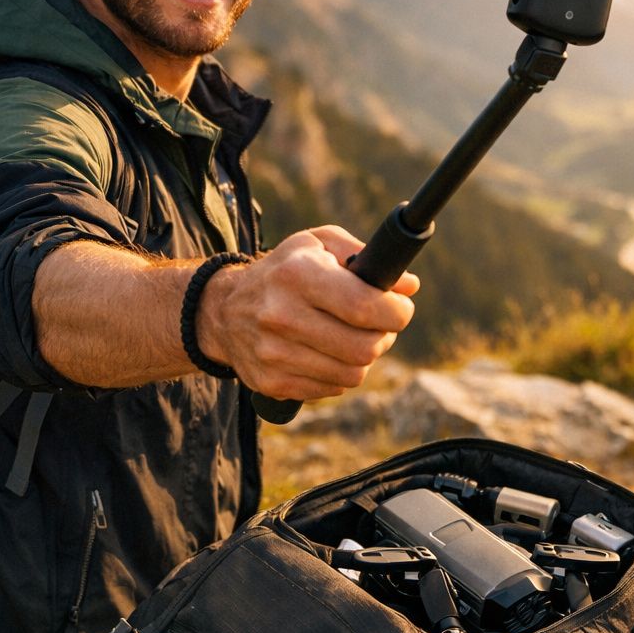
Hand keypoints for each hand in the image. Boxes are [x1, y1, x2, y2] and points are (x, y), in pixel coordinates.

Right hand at [199, 225, 417, 400]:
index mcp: (297, 275)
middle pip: (364, 347)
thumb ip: (364, 256)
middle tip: (381, 325)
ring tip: (355, 337)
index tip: (401, 307)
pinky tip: (329, 353)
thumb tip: (409, 285)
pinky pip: (332, 389)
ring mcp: (274, 354)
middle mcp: (281, 316)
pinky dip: (340, 373)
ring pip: (353, 374)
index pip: (365, 306)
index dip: (397, 312)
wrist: (224, 311)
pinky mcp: (272, 383)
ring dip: (364, 357)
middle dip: (385, 336)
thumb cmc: (285, 271)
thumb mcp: (317, 243)